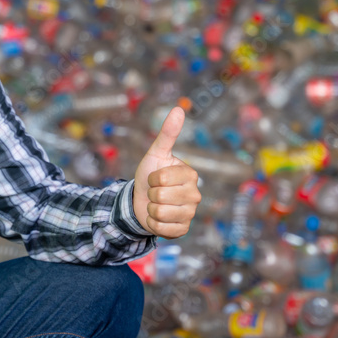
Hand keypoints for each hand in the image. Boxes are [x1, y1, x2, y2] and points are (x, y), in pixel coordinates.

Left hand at [132, 106, 200, 238]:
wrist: (141, 201)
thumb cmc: (150, 175)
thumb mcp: (156, 154)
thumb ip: (167, 133)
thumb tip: (178, 108)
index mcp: (190, 175)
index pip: (162, 178)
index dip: (152, 178)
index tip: (155, 178)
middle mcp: (195, 195)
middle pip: (161, 196)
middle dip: (151, 194)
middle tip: (155, 193)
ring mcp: (190, 213)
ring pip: (160, 213)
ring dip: (151, 209)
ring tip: (156, 205)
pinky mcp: (183, 230)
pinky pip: (162, 228)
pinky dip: (153, 223)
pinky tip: (157, 218)